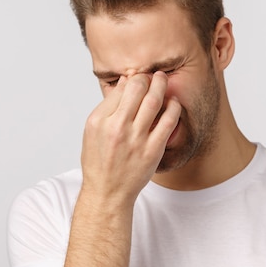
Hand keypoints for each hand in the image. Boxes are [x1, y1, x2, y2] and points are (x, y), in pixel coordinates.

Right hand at [80, 71, 180, 205]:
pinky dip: (173, 108)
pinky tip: (173, 103)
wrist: (108, 192)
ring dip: (162, 86)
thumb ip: (108, 105)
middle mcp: (117, 128)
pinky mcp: (153, 150)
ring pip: (154, 102)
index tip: (139, 77)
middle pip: (138, 89)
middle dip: (149, 77)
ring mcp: (136, 139)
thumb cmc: (99, 160)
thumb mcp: (92, 130)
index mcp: (100, 121)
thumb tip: (124, 82)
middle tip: (155, 74)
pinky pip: (168, 122)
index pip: (120, 89)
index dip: (133, 78)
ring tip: (164, 80)